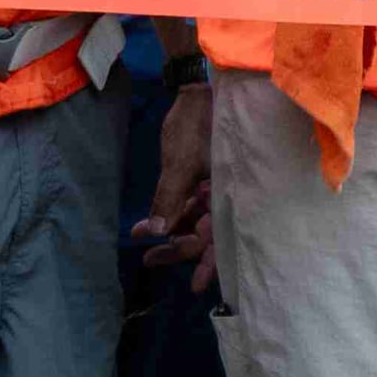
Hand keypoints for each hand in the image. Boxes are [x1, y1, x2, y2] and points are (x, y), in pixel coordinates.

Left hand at [139, 88, 216, 291]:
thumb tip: (157, 233)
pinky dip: (171, 214)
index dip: (208, 264)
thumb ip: (169, 199)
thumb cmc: (197, 125)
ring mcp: (216, 187)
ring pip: (196, 221)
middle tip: (150, 260)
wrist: (198, 89)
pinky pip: (189, 205)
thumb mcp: (180, 164)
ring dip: (171, 231)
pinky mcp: (203, 179)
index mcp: (233, 193)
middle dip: (179, 249)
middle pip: (207, 234)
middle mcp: (229, 195)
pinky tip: (148, 223)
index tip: (194, 287)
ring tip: (143, 242)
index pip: (221, 238)